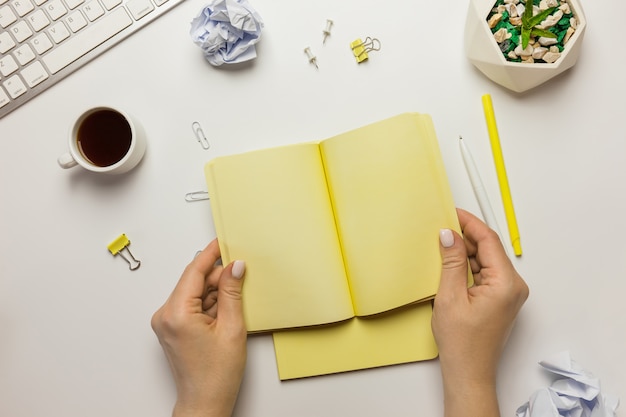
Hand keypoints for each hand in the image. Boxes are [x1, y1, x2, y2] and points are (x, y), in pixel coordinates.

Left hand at [151, 239, 246, 416]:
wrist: (205, 402)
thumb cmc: (216, 375)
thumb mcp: (232, 328)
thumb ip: (231, 292)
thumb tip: (234, 267)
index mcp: (177, 313)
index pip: (194, 272)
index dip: (210, 254)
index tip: (222, 242)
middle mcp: (165, 315)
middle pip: (193, 281)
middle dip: (217, 277)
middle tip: (240, 275)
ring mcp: (166, 322)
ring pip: (194, 293)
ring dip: (214, 293)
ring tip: (233, 308)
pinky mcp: (172, 327)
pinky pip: (191, 305)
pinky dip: (208, 304)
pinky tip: (224, 313)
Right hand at [432, 208, 528, 416]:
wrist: (468, 371)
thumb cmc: (462, 343)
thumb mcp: (450, 296)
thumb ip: (451, 261)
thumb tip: (449, 235)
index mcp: (506, 283)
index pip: (488, 241)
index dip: (470, 223)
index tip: (452, 212)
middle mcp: (513, 286)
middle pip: (489, 249)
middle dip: (466, 236)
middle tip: (442, 226)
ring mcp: (508, 293)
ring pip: (486, 260)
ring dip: (465, 251)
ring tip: (442, 243)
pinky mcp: (500, 298)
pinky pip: (485, 272)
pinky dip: (468, 265)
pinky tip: (450, 262)